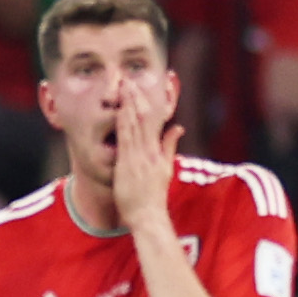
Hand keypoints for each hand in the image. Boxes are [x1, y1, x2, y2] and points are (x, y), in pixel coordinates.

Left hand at [111, 66, 181, 222]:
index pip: (153, 121)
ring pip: (135, 125)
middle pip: (143, 119)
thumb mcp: (165, 169)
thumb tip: (178, 127)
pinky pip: (126, 140)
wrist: (149, 216)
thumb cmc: (153, 196)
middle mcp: (149, 151)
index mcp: (157, 151)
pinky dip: (123, 124)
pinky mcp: (129, 164)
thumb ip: (170, 146)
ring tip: (123, 88)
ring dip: (128, 105)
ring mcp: (139, 157)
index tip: (138, 88)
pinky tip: (119, 110)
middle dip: (135, 98)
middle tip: (128, 80)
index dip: (145, 103)